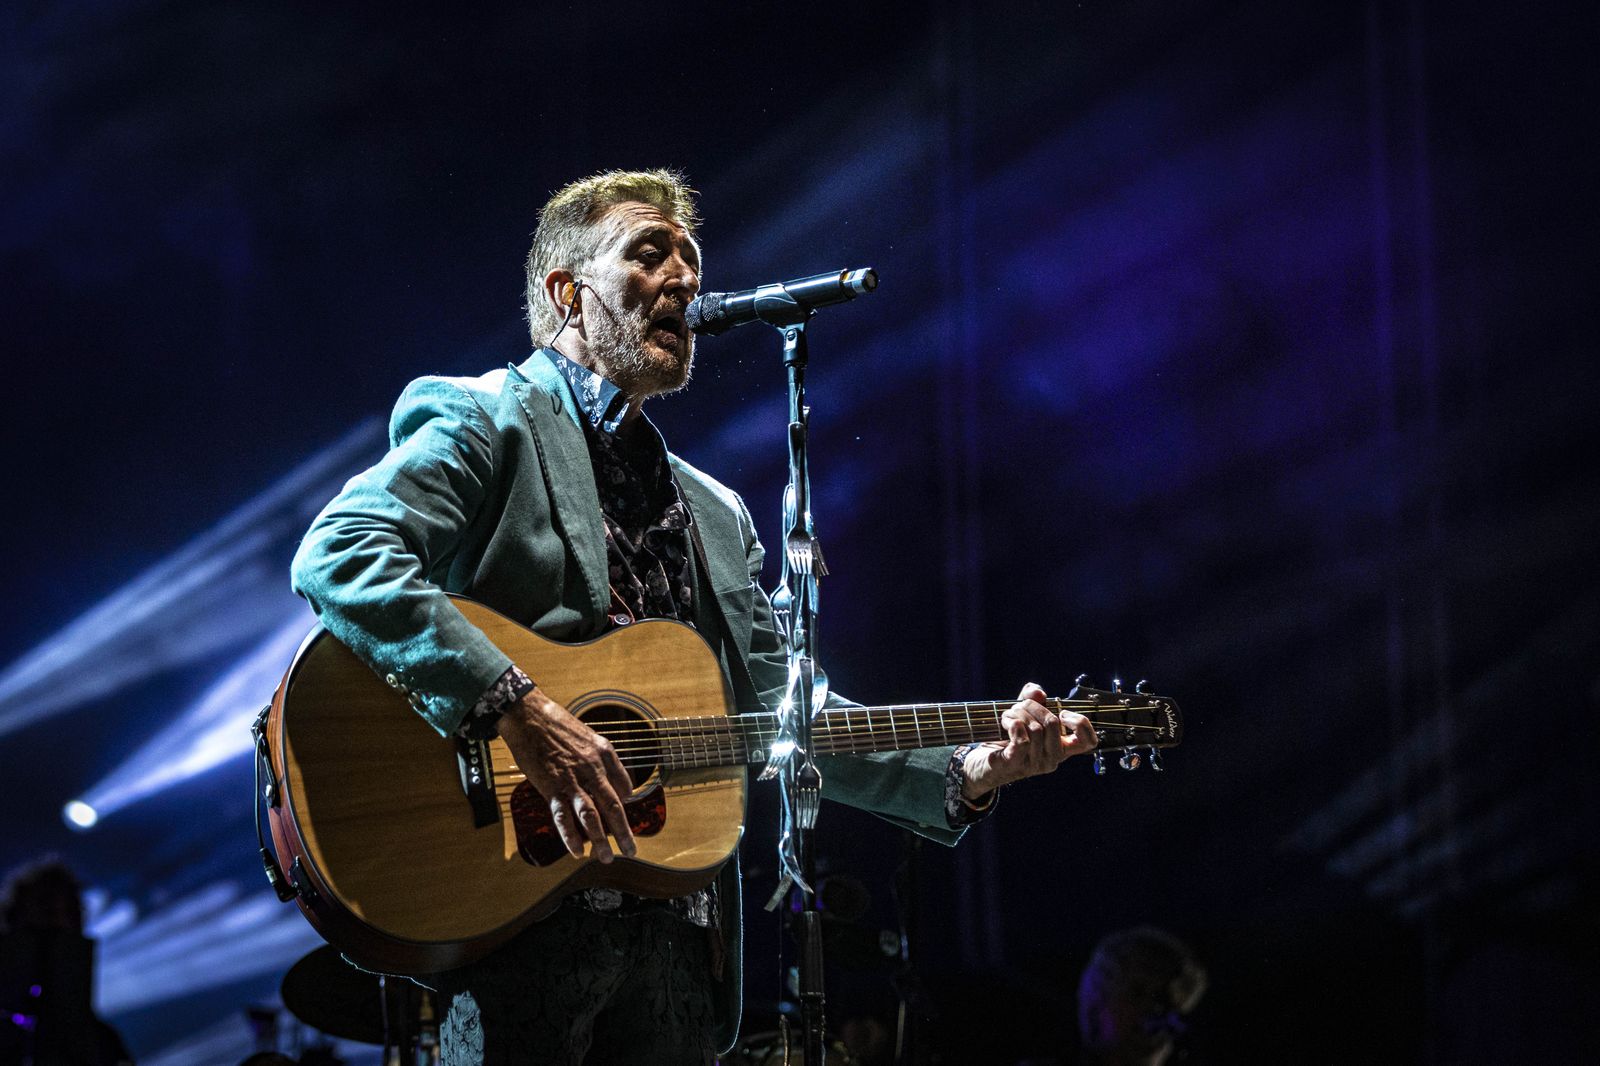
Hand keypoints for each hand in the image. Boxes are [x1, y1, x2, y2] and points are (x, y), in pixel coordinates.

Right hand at [496, 688, 636, 862]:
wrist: (528, 715)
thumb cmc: (557, 724)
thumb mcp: (589, 736)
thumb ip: (605, 760)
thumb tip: (619, 785)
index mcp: (604, 754)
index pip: (624, 787)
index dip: (626, 806)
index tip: (624, 819)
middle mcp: (592, 768)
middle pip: (613, 806)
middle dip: (624, 832)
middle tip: (631, 850)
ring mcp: (572, 779)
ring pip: (591, 816)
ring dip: (601, 840)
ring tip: (607, 857)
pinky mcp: (551, 787)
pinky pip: (563, 816)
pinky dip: (570, 836)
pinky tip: (576, 851)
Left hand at [961, 682, 1097, 799]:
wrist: (983, 763)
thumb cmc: (1007, 739)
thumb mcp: (1023, 715)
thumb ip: (1032, 699)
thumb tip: (1038, 692)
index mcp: (1060, 748)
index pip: (1089, 741)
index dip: (1081, 723)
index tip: (1062, 713)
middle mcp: (1052, 759)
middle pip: (1053, 723)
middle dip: (1033, 706)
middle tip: (1018, 708)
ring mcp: (1034, 764)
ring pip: (1035, 728)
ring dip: (1017, 713)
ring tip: (1007, 716)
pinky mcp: (1014, 764)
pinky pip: (1022, 741)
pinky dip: (1014, 724)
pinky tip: (1007, 722)